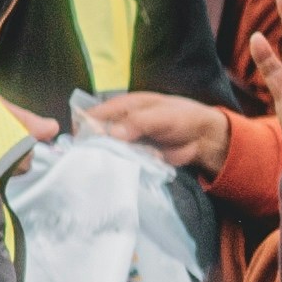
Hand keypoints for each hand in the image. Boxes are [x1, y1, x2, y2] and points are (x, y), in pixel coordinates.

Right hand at [84, 90, 228, 178]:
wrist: (204, 138)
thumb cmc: (183, 118)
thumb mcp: (160, 115)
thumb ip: (138, 123)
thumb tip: (113, 133)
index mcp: (124, 106)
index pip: (95, 113)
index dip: (84, 125)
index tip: (77, 141)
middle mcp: (121, 123)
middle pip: (98, 134)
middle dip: (92, 146)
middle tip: (85, 160)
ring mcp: (128, 142)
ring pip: (109, 150)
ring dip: (105, 159)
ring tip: (97, 170)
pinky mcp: (136, 157)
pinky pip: (123, 163)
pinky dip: (119, 168)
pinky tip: (113, 175)